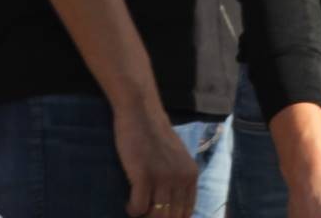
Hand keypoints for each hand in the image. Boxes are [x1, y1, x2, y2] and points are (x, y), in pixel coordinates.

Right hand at [112, 99, 198, 217]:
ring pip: (156, 216)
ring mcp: (163, 178)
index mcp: (191, 175)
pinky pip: (139, 207)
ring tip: (137, 207)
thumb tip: (173, 207)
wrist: (141, 112)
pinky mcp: (144, 176)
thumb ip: (179, 179)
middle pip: (172, 217)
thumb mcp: (177, 158)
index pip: (187, 212)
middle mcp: (181, 178)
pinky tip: (129, 203)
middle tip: (146, 211)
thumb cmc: (155, 135)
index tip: (159, 214)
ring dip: (144, 216)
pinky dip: (133, 209)